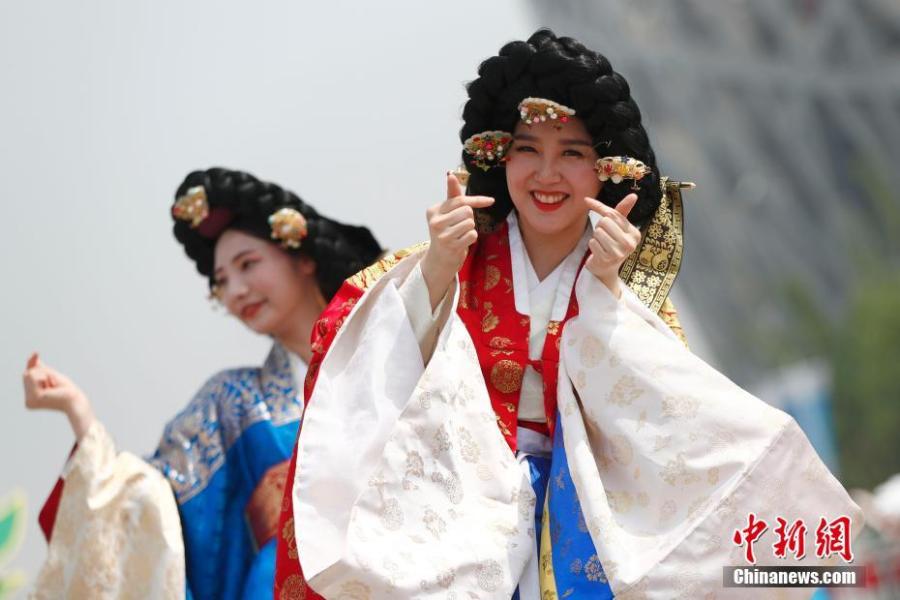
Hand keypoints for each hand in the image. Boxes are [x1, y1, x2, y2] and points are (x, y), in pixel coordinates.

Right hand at [23, 352, 94, 439]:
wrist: (76, 401)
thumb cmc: (68, 391)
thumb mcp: (52, 376)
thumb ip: (40, 368)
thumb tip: (33, 357)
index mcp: (31, 399)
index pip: (27, 376)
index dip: (32, 365)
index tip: (36, 352)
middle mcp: (28, 402)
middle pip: (26, 374)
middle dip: (43, 372)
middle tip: (54, 384)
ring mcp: (30, 401)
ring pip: (29, 373)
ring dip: (45, 375)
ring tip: (54, 387)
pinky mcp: (35, 397)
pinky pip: (33, 375)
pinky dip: (46, 376)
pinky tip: (52, 388)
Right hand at [420, 172, 493, 309]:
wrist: (439, 258)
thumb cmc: (446, 231)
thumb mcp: (447, 212)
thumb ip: (452, 195)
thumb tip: (451, 174)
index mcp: (433, 210)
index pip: (460, 200)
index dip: (477, 200)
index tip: (491, 201)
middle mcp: (435, 221)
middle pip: (467, 211)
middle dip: (469, 218)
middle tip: (460, 226)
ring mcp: (442, 234)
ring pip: (470, 222)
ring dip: (470, 228)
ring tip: (460, 234)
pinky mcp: (450, 246)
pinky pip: (472, 234)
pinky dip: (471, 238)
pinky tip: (462, 242)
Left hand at [584, 193, 641, 296]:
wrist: (606, 268)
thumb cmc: (611, 243)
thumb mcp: (618, 227)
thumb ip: (622, 211)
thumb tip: (634, 195)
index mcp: (634, 233)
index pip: (613, 214)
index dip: (598, 207)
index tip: (586, 200)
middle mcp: (630, 243)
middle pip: (605, 222)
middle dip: (600, 228)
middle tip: (604, 237)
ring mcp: (619, 252)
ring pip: (598, 232)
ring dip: (596, 237)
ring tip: (602, 245)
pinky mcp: (607, 259)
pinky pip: (592, 242)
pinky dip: (592, 245)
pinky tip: (598, 252)